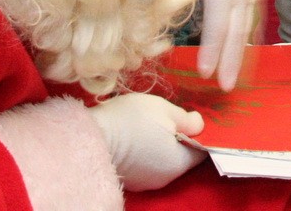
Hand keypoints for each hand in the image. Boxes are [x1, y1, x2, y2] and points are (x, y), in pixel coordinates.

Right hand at [88, 92, 205, 190]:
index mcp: (179, 163)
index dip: (201, 134)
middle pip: (182, 157)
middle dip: (179, 138)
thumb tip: (200, 124)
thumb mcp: (164, 109)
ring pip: (163, 160)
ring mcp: (146, 182)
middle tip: (170, 118)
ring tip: (150, 125)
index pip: (202, 151)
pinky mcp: (130, 180)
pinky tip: (135, 136)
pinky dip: (146, 152)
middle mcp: (165, 178)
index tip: (194, 120)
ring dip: (161, 145)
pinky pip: (146, 164)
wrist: (89, 137)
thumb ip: (187, 118)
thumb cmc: (131, 120)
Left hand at [170, 0, 264, 89]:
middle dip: (231, 62)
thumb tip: (151, 21)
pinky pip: (253, 12)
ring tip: (236, 76)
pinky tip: (244, 48)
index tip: (206, 76)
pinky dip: (249, 33)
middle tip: (225, 89)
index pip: (218, 27)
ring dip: (242, 52)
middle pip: (238, 32)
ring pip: (249, 24)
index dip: (212, 53)